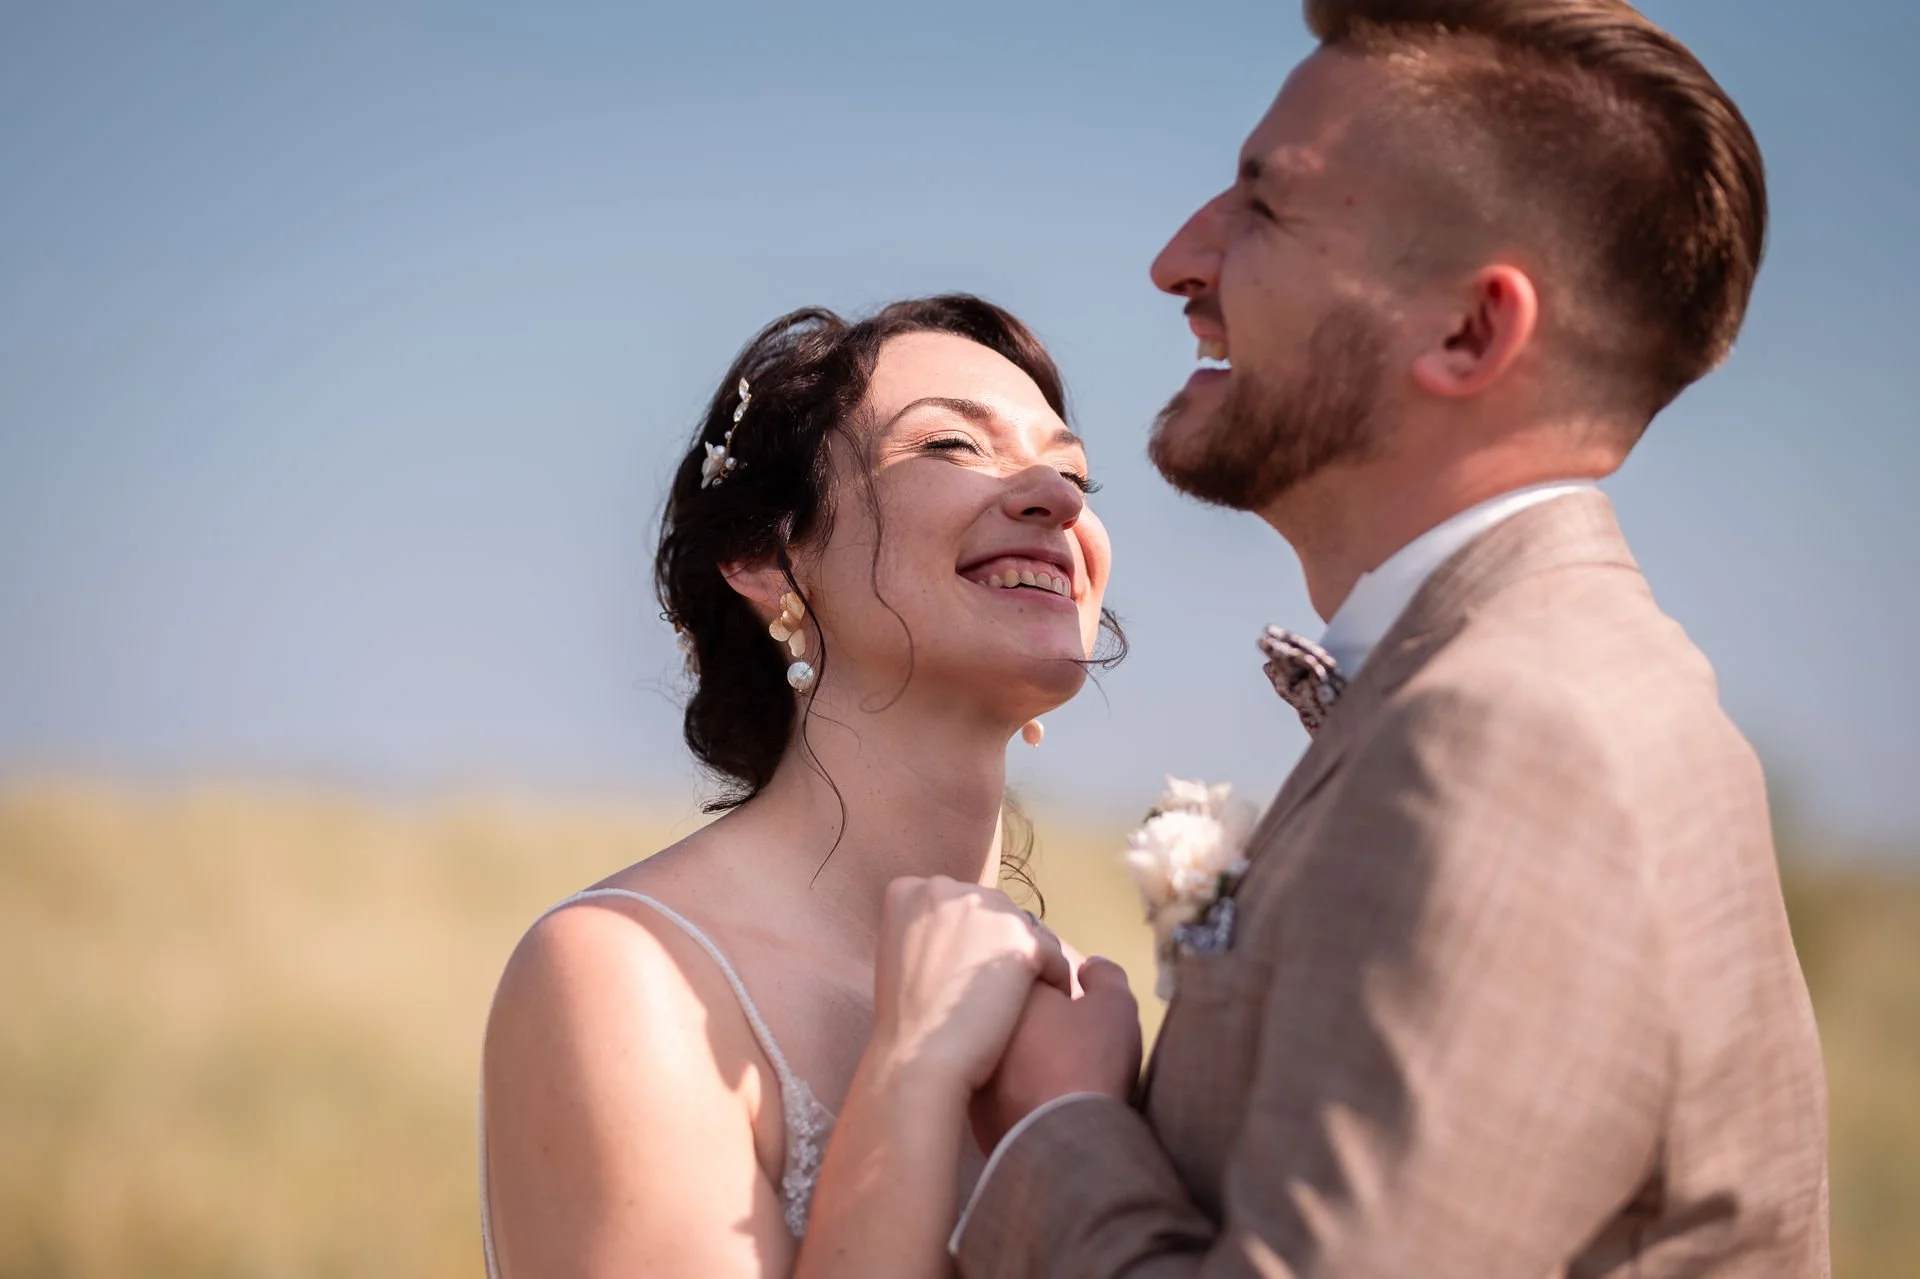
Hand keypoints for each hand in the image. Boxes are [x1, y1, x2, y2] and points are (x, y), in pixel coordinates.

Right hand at [870, 876, 1070, 1100]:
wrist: (919, 1058)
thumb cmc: (904, 1020)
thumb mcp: (900, 955)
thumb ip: (928, 932)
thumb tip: (961, 934)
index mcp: (910, 892)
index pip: (958, 902)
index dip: (970, 936)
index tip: (968, 969)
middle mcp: (947, 888)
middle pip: (995, 909)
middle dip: (1001, 943)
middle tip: (1000, 986)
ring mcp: (986, 910)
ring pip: (1027, 929)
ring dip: (1028, 960)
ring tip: (1023, 997)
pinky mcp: (1023, 940)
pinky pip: (1052, 956)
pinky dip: (1053, 980)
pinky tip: (1044, 1008)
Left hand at [969, 956, 1141, 1151]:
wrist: (1063, 1140)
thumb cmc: (1089, 1061)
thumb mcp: (1114, 1005)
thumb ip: (1103, 975)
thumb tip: (1088, 967)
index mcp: (1007, 985)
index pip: (1031, 969)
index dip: (1060, 983)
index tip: (1078, 1001)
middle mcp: (976, 1022)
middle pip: (1011, 1009)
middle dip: (1037, 1017)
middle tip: (1070, 1036)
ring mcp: (970, 1067)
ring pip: (1001, 1049)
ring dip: (1024, 1053)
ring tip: (1059, 1071)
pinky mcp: (971, 1110)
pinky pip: (997, 1089)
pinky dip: (1017, 1089)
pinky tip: (1043, 1101)